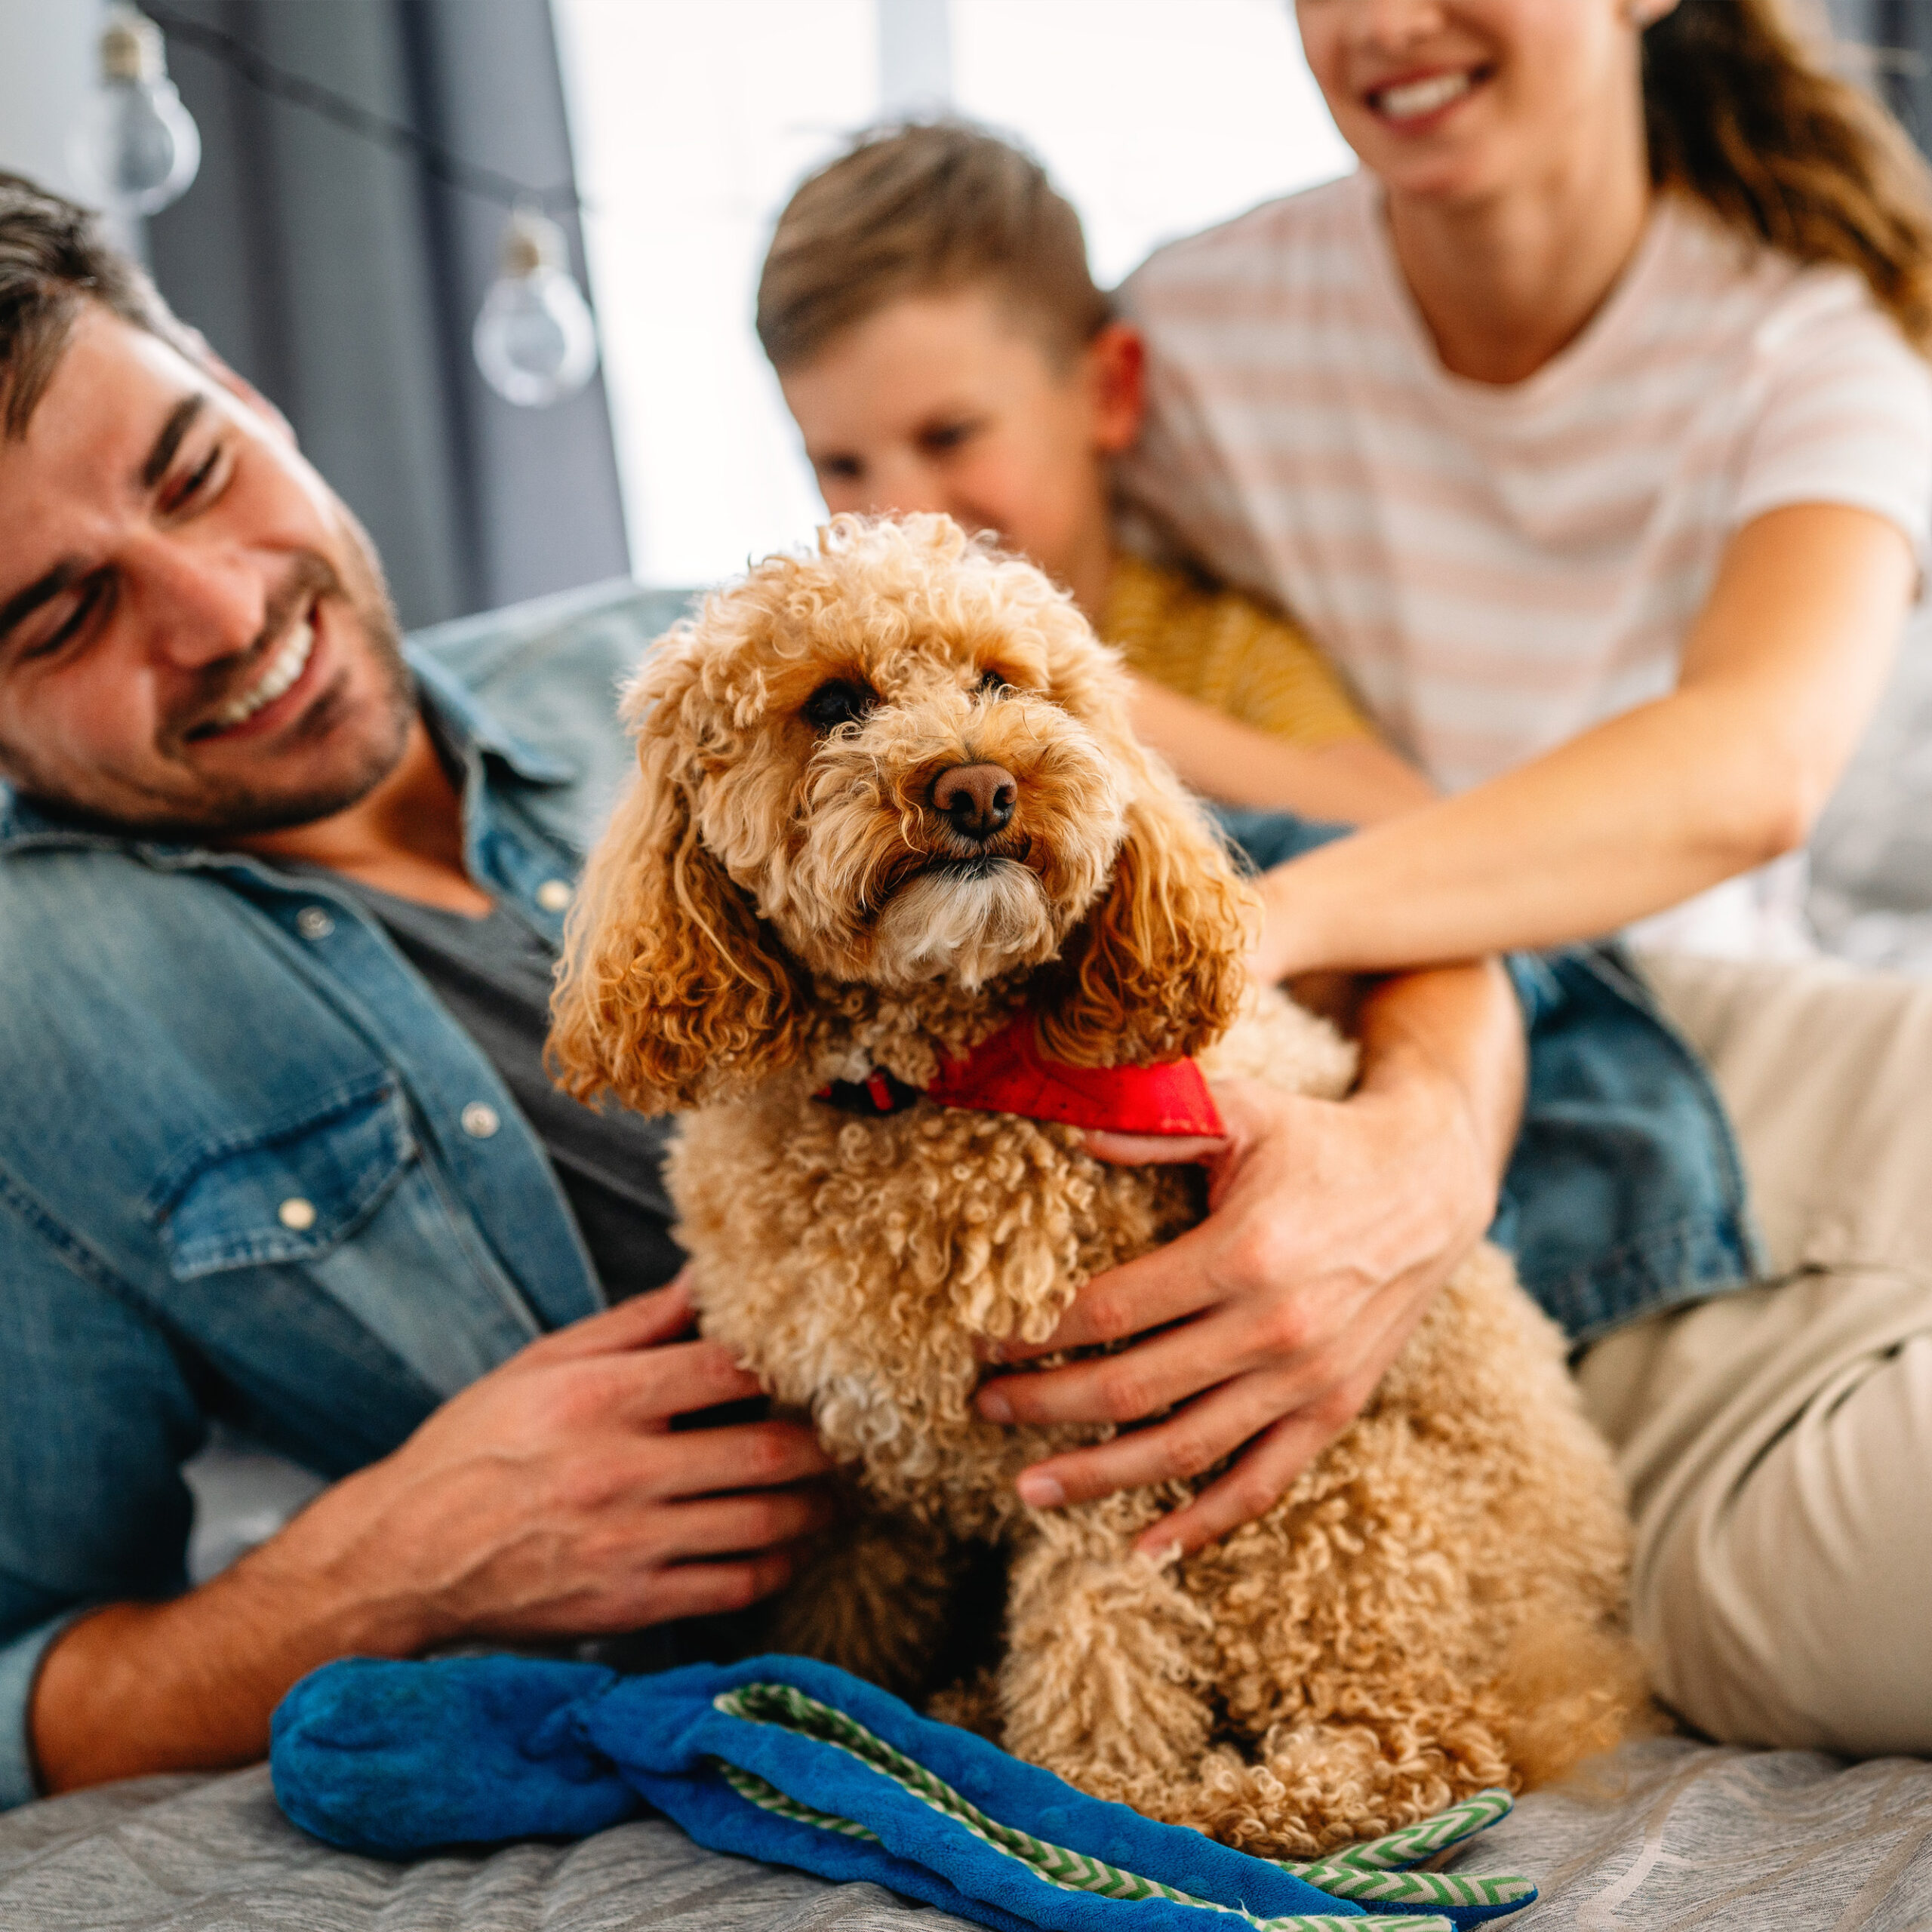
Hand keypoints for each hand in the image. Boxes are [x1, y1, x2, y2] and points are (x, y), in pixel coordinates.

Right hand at [257, 1276, 836, 1647]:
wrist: (404, 1556)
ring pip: (764, 1524)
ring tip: (834, 1492)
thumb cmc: (474, 1446)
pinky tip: (789, 1547)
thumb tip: (704, 1276)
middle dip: (824, 1445)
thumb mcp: (543, 1363)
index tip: (815, 1364)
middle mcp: (622, 1470)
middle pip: (766, 1452)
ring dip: (817, 1508)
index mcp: (601, 1398)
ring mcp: (629, 1544)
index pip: (728, 1368)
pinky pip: (733, 1587)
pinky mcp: (630, 1605)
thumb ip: (635, 1324)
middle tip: (851, 1435)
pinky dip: (777, 1566)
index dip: (785, 1364)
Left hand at [974, 1001, 1508, 1555]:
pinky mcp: (1335, 1410)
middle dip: (1045, 1405)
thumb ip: (1157, 1124)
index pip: (1111, 1311)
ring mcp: (1309, 1380)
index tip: (980, 1340)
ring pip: (1185, 1450)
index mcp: (1246, 1254)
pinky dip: (1202, 1523)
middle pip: (1133, 1390)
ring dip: (1100, 1476)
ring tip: (1030, 1488)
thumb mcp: (1243, 1112)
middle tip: (983, 1408)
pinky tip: (1143, 1549)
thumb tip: (1068, 1132)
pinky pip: (1262, 1483)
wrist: (1432, 1185)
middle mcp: (1278, 1329)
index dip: (1036, 1331)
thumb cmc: (1321, 1142)